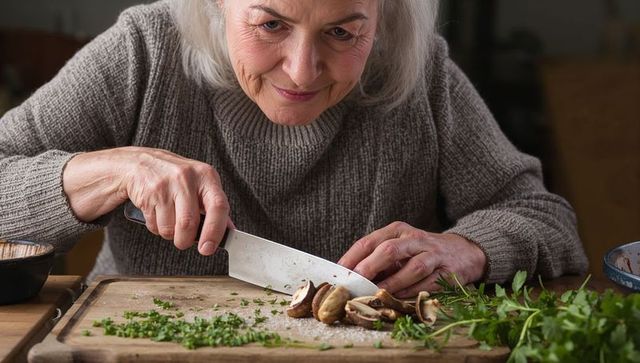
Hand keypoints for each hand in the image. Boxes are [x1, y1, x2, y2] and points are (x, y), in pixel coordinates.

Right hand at [63, 147, 230, 254]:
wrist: (139, 163)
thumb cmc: (176, 178)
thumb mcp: (200, 185)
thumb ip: (215, 207)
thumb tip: (229, 231)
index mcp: (206, 175)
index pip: (218, 206)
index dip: (215, 231)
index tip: (208, 248)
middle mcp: (187, 177)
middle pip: (189, 223)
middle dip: (186, 240)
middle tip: (184, 241)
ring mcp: (166, 184)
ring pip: (170, 228)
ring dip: (169, 234)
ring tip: (169, 221)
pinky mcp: (148, 193)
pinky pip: (154, 225)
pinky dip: (156, 228)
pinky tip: (157, 213)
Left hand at [337, 222, 485, 297]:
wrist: (463, 252)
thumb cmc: (420, 252)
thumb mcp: (398, 247)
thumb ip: (376, 259)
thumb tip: (349, 277)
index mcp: (397, 231)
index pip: (369, 241)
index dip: (352, 258)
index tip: (338, 273)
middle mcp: (414, 239)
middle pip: (390, 250)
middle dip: (370, 267)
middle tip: (356, 282)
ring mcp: (432, 254)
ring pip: (412, 267)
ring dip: (392, 283)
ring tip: (376, 293)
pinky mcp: (447, 271)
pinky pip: (428, 283)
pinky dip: (412, 292)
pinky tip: (399, 298)